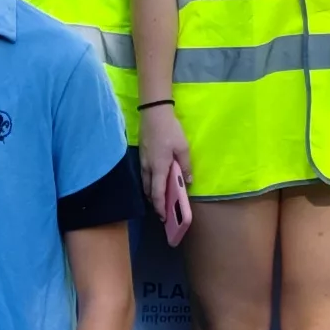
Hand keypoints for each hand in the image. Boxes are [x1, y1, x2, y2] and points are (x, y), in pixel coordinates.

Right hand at [140, 106, 193, 242]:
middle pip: (148, 190)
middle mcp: (148, 167)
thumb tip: (188, 182)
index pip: (157, 192)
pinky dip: (149, 183)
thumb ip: (186, 166)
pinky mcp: (142, 155)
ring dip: (151, 193)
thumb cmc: (169, 130)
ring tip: (159, 199)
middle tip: (162, 211)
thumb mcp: (183, 147)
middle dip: (155, 202)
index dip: (160, 206)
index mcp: (159, 167)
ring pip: (145, 183)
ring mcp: (143, 161)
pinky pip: (144, 174)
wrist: (153, 112)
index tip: (163, 216)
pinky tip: (156, 181)